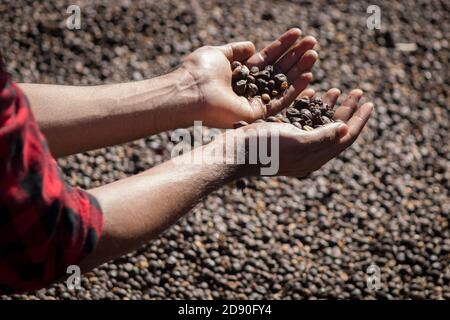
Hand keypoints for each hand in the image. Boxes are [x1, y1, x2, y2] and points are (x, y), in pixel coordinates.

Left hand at [181, 28, 317, 127]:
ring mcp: (254, 101)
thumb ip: (236, 50)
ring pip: (283, 85)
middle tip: (313, 43)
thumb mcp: (218, 53)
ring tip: (313, 55)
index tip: (298, 34)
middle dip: (296, 56)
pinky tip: (308, 76)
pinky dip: (294, 91)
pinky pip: (280, 102)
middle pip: (279, 70)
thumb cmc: (199, 71)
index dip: (283, 46)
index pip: (268, 58)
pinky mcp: (256, 114)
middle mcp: (250, 87)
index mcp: (241, 72)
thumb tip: (252, 45)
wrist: (190, 92)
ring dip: (299, 70)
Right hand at [232, 88, 372, 176]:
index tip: (370, 104)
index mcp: (315, 156)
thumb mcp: (296, 141)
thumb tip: (345, 130)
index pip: (344, 138)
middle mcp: (308, 151)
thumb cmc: (264, 148)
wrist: (236, 152)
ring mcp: (295, 144)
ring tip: (338, 90)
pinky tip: (312, 94)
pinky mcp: (283, 136)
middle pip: (335, 129)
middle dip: (348, 110)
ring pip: (319, 124)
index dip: (359, 121)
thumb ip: (322, 137)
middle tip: (358, 92)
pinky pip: (302, 120)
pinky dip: (310, 107)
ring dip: (330, 107)